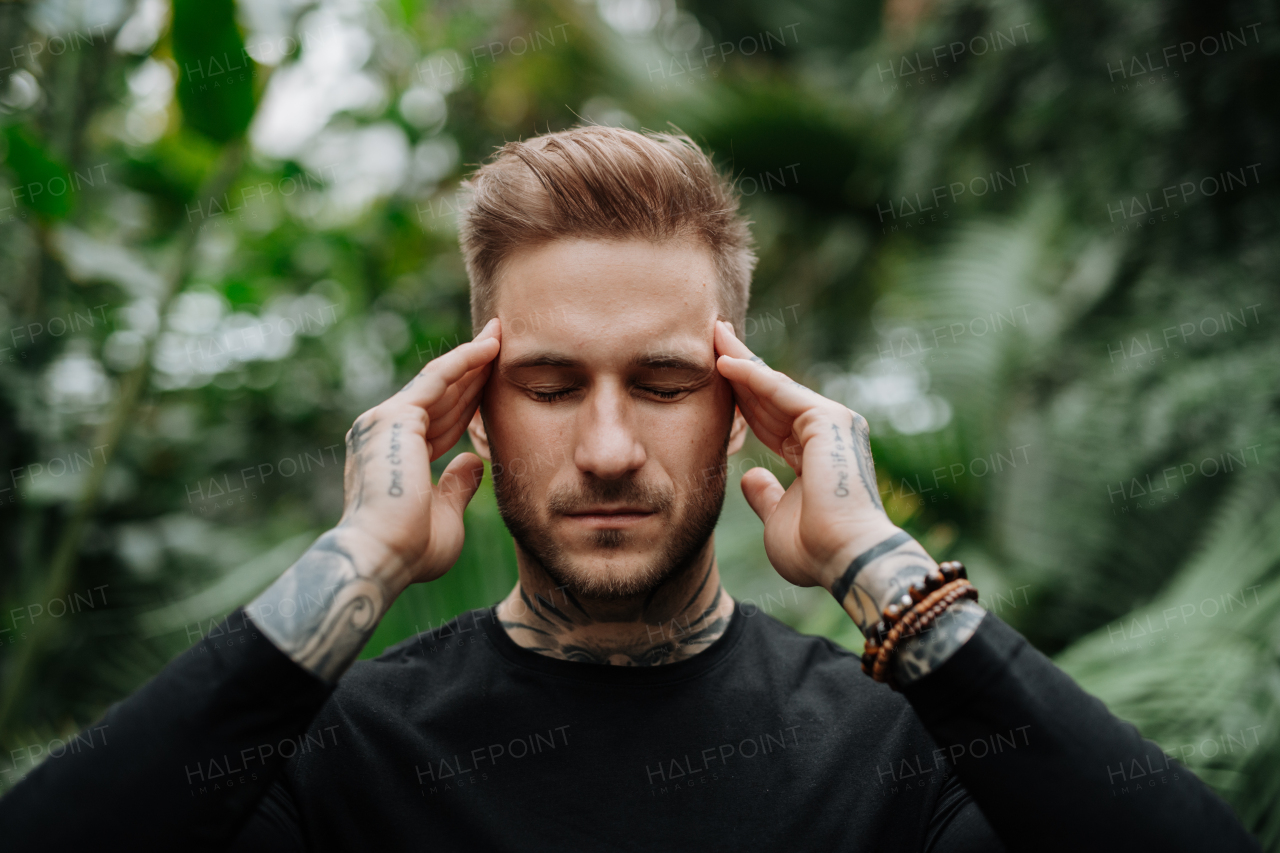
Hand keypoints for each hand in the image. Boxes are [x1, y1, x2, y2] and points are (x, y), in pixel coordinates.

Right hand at [338, 317, 500, 586]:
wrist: (380, 558)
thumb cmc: (410, 550)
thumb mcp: (445, 515)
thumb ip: (456, 485)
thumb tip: (473, 460)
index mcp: (396, 457)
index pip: (441, 421)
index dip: (469, 399)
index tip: (494, 379)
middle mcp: (384, 433)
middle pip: (441, 396)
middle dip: (473, 369)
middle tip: (500, 340)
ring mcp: (385, 422)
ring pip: (440, 382)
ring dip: (472, 357)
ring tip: (500, 333)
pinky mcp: (394, 417)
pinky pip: (436, 379)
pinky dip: (463, 361)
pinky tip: (489, 347)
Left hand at [713, 320, 901, 589]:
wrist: (845, 559)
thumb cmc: (815, 550)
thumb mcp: (777, 519)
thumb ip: (766, 495)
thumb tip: (751, 477)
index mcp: (813, 455)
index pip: (768, 417)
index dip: (741, 396)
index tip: (714, 374)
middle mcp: (826, 432)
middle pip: (771, 393)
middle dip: (740, 366)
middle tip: (712, 336)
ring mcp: (831, 423)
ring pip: (774, 386)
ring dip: (742, 360)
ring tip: (712, 336)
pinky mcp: (828, 420)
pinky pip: (781, 392)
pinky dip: (752, 376)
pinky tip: (723, 362)